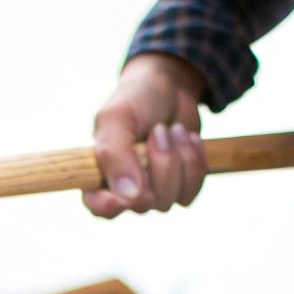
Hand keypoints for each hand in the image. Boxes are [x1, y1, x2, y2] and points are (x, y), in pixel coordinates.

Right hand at [84, 53, 208, 217]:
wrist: (172, 86)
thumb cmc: (136, 99)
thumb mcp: (118, 118)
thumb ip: (116, 156)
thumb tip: (129, 197)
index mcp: (98, 173)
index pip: (98, 207)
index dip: (109, 205)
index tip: (122, 191)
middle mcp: (124, 189)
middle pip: (143, 203)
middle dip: (158, 163)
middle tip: (159, 130)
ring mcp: (153, 191)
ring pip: (169, 199)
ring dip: (178, 158)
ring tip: (173, 129)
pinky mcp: (179, 187)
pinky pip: (191, 193)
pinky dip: (194, 161)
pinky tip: (188, 139)